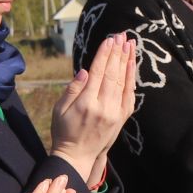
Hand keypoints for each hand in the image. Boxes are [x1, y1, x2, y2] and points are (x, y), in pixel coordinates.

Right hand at [51, 33, 135, 185]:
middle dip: (117, 52)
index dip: (104, 54)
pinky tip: (131, 65)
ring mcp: (115, 113)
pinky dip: (131, 78)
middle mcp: (103, 107)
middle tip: (121, 35)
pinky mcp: (122, 118)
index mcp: (86, 103)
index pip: (97, 72)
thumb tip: (85, 70)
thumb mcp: (60, 109)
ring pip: (123, 82)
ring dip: (126, 61)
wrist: (78, 157)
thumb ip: (72, 89)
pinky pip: (129, 94)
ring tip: (129, 44)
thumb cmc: (64, 131)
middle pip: (112, 74)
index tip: (109, 39)